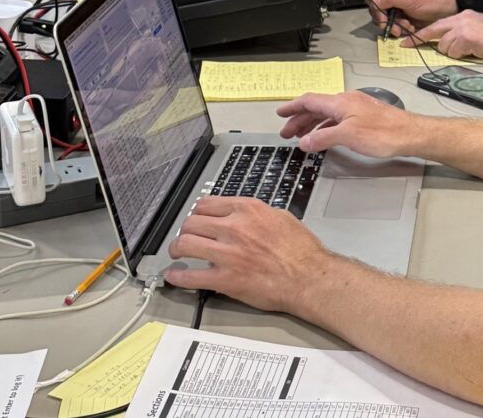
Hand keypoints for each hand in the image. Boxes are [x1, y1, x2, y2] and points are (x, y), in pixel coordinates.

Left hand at [165, 196, 328, 312]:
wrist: (308, 277)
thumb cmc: (301, 250)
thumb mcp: (282, 217)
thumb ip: (257, 214)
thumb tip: (245, 216)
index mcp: (247, 210)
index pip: (207, 204)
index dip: (198, 212)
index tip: (197, 218)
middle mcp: (233, 228)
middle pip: (191, 222)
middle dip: (185, 229)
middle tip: (185, 236)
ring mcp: (226, 254)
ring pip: (185, 244)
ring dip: (176, 248)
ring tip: (176, 253)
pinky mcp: (224, 279)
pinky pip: (191, 277)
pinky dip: (178, 277)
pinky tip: (174, 276)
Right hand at [275, 90, 420, 157]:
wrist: (410, 134)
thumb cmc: (383, 133)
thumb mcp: (348, 136)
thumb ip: (323, 138)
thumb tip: (304, 141)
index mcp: (340, 102)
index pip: (309, 100)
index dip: (292, 107)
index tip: (280, 114)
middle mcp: (347, 101)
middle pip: (317, 107)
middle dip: (299, 119)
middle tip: (287, 132)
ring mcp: (357, 108)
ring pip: (328, 114)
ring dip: (312, 124)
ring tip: (302, 137)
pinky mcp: (365, 116)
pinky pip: (338, 119)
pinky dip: (326, 127)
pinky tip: (325, 137)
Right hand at [368, 0, 457, 36]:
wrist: (445, 10)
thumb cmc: (430, 0)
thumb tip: (373, 0)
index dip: (377, 10)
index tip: (384, 20)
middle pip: (377, 9)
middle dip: (387, 20)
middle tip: (397, 28)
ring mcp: (395, 4)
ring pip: (384, 18)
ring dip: (394, 25)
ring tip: (407, 27)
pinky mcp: (399, 14)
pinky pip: (392, 23)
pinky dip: (399, 27)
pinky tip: (409, 27)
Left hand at [407, 10, 482, 60]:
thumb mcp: (476, 28)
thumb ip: (461, 32)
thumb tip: (450, 43)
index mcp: (463, 15)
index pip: (439, 23)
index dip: (424, 32)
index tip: (411, 38)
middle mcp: (460, 19)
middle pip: (434, 30)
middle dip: (419, 39)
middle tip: (407, 44)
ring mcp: (461, 28)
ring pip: (444, 45)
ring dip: (453, 51)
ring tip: (468, 49)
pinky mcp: (464, 38)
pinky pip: (454, 52)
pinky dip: (460, 55)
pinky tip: (472, 51)